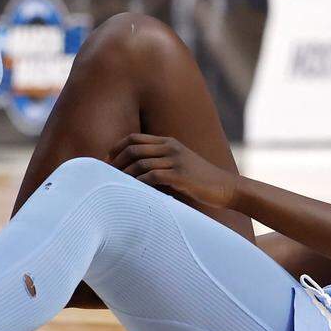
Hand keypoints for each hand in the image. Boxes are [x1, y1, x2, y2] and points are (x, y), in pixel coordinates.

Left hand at [109, 134, 239, 208]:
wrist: (226, 188)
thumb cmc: (201, 181)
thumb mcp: (180, 165)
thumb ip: (161, 163)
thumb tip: (135, 174)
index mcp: (169, 142)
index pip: (134, 138)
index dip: (116, 149)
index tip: (105, 162)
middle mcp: (171, 148)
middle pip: (133, 148)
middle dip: (115, 162)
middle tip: (104, 175)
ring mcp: (176, 161)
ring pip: (140, 162)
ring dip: (124, 175)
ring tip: (113, 186)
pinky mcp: (180, 176)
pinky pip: (152, 177)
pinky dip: (139, 184)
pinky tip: (132, 192)